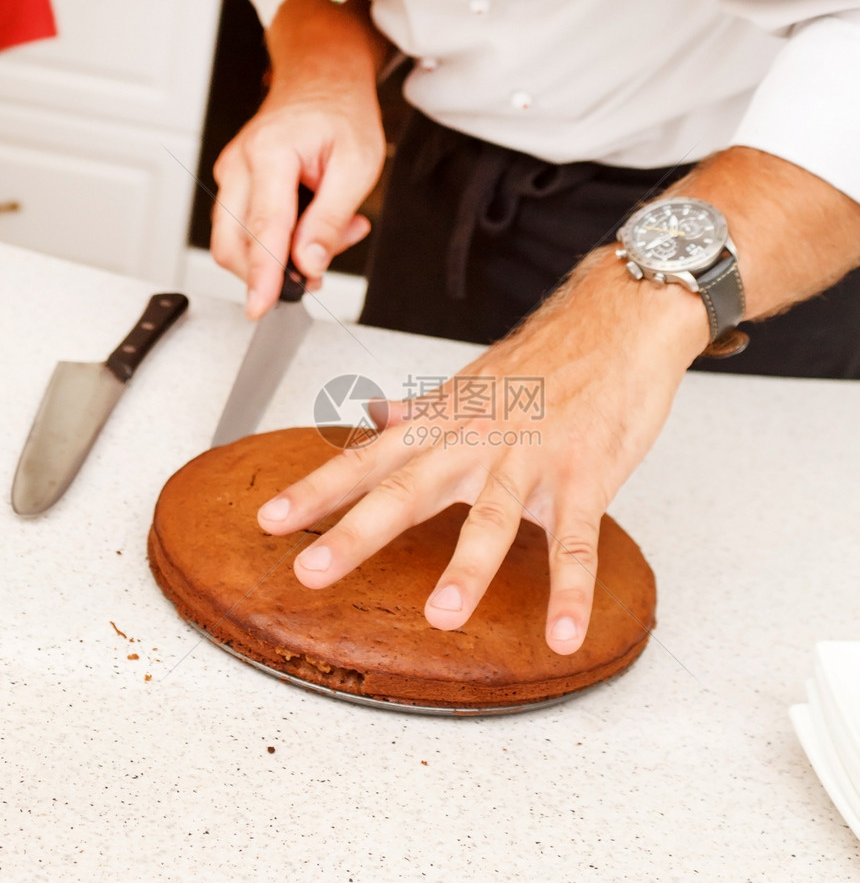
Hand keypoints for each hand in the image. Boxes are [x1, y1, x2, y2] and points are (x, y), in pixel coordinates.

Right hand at [211, 85, 384, 316]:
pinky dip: (280, 241)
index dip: (262, 276)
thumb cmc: (341, 114)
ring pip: (238, 242)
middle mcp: (239, 165)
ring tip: (331, 233)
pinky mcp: (236, 185)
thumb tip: (308, 264)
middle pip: (234, 244)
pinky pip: (248, 229)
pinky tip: (314, 224)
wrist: (322, 78)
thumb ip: (330, 220)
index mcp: (269, 154)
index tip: (259, 307)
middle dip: (274, 271)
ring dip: (282, 256)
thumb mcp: (357, 166)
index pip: (262, 230)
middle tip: (321, 268)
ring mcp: (232, 175)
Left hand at [257, 249, 709, 654]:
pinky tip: (562, 633)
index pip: (368, 458)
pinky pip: (578, 541)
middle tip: (312, 571)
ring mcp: (531, 459)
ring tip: (442, 616)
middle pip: (408, 489)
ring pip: (492, 517)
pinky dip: (570, 590)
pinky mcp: (585, 476)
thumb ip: (420, 408)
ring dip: (468, 567)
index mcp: (444, 422)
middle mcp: (476, 441)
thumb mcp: (470, 382)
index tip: (271, 521)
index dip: (317, 490)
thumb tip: (377, 417)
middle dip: (357, 532)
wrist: (617, 318)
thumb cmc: (544, 355)